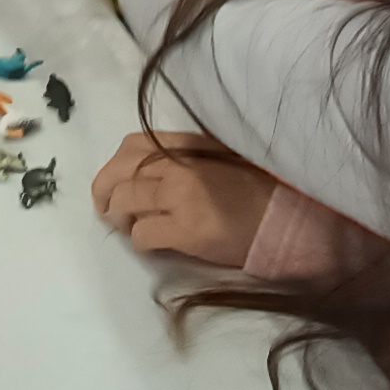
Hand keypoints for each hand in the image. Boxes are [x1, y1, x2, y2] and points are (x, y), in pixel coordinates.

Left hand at [92, 130, 275, 266]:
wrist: (285, 220)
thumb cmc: (257, 190)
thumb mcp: (219, 157)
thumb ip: (183, 157)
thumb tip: (143, 174)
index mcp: (187, 145)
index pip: (132, 145)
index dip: (114, 165)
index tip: (114, 183)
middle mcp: (178, 165)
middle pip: (119, 173)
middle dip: (104, 192)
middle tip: (106, 210)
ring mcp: (180, 196)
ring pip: (124, 204)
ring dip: (119, 219)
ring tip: (129, 228)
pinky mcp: (186, 230)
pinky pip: (142, 235)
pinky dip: (140, 242)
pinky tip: (151, 245)